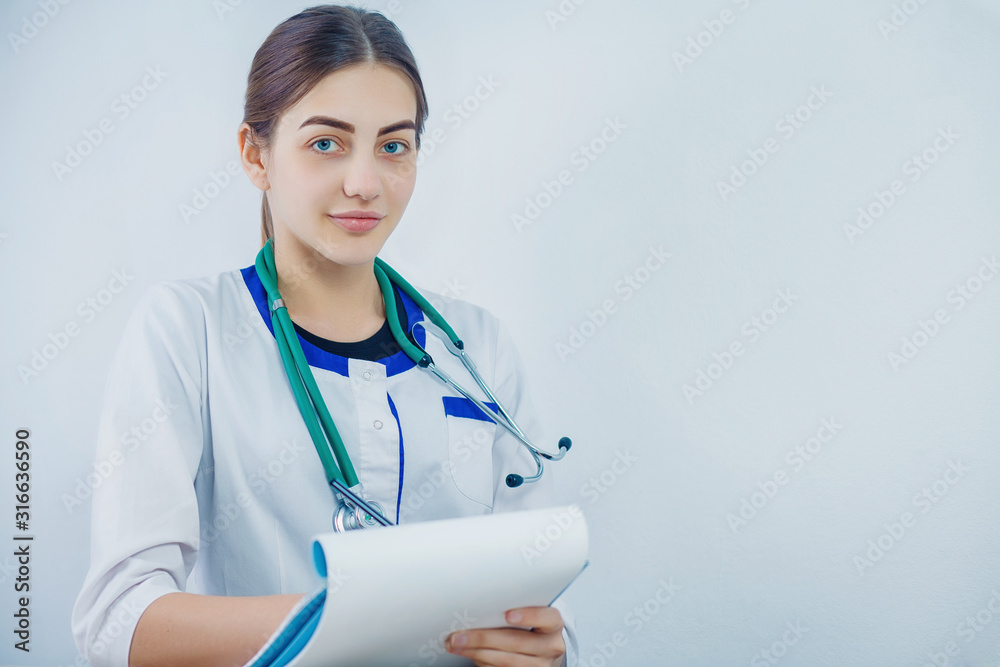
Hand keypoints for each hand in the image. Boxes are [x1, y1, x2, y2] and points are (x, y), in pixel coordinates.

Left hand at [445, 606, 564, 666]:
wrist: (546, 649)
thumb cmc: (533, 625)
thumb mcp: (533, 612)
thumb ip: (516, 606)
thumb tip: (481, 603)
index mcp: (553, 623)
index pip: (547, 617)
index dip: (529, 616)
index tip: (508, 614)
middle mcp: (551, 646)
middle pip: (516, 642)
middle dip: (484, 638)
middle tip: (459, 634)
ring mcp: (540, 665)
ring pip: (505, 660)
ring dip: (476, 652)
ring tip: (456, 644)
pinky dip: (482, 662)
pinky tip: (469, 654)